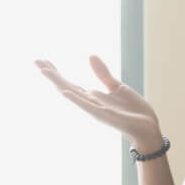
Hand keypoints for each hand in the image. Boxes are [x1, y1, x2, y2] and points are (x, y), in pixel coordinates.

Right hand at [35, 56, 163, 154]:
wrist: (148, 129)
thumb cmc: (132, 111)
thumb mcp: (117, 87)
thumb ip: (102, 74)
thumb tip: (90, 56)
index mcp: (92, 97)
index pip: (69, 82)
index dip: (56, 72)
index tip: (41, 60)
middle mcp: (90, 103)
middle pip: (66, 86)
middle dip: (52, 74)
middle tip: (36, 61)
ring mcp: (95, 109)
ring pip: (72, 94)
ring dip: (58, 83)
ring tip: (44, 71)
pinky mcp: (104, 115)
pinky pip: (87, 107)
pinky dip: (75, 99)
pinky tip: (65, 91)